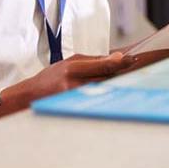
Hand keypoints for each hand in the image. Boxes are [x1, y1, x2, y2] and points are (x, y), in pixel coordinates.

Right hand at [16, 52, 136, 100]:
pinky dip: (107, 94)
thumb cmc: (51, 77)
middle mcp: (73, 85)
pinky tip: (115, 91)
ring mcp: (74, 99)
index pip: (101, 65)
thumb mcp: (70, 62)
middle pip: (106, 79)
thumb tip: (117, 58)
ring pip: (103, 90)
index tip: (132, 60)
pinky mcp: (75, 109)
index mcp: (72, 69)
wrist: (31, 96)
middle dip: (121, 74)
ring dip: (116, 84)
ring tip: (128, 78)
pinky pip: (97, 100)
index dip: (119, 63)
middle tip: (136, 67)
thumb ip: (93, 61)